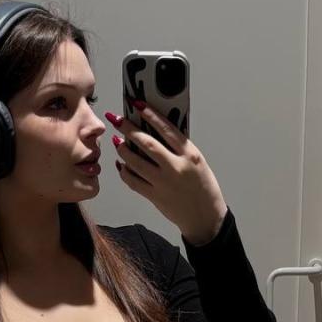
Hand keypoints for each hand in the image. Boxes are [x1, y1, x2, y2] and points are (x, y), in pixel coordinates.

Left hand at [105, 99, 227, 245]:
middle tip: (117, 120)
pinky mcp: (154, 196)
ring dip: (123, 150)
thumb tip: (155, 131)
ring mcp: (164, 183)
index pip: (167, 129)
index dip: (150, 115)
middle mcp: (176, 167)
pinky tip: (120, 164)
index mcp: (190, 154)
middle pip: (147, 144)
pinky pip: (133, 181)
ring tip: (117, 142)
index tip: (137, 105)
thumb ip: (179, 148)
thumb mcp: (197, 161)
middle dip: (128, 129)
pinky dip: (124, 171)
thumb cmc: (203, 186)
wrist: (205, 216)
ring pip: (135, 162)